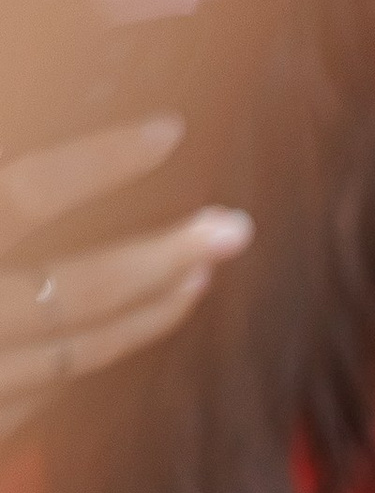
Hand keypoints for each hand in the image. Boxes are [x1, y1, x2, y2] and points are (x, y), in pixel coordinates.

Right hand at [0, 120, 251, 446]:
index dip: (100, 160)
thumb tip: (43, 97)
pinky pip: (50, 395)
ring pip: (79, 352)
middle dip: (164, 255)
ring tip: (201, 276)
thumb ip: (10, 186)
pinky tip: (136, 329)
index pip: (30, 193)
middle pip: (79, 287)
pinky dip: (99, 358)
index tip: (168, 132)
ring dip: (149, 316)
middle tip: (234, 227)